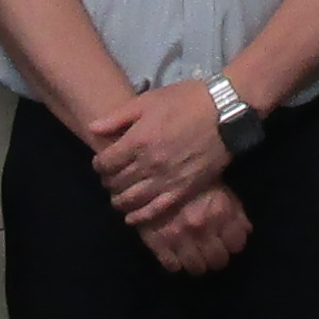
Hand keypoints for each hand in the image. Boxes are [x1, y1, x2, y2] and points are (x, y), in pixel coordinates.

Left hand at [89, 80, 235, 225]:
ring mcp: (166, 180)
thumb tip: (93, 128)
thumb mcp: (149, 101)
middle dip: (108, 181)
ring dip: (120, 201)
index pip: (105, 163)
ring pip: (132, 199)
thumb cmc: (186, 101)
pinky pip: (156, 209)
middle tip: (109, 179)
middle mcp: (148, 164)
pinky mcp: (183, 190)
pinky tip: (132, 217)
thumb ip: (118, 117)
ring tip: (118, 198)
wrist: (225, 113)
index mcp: (137, 141)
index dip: (99, 164)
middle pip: (116, 182)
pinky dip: (141, 216)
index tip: (101, 162)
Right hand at [137, 182, 250, 276]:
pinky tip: (176, 254)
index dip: (232, 244)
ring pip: (196, 268)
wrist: (155, 170)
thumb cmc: (192, 178)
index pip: (237, 246)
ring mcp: (179, 237)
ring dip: (197, 263)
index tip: (226, 242)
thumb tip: (245, 232)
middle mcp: (202, 229)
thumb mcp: (219, 189)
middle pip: (218, 261)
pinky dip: (176, 263)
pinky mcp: (157, 242)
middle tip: (210, 251)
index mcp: (220, 213)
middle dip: (216, 257)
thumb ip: (235, 211)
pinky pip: (172, 266)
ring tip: (194, 255)